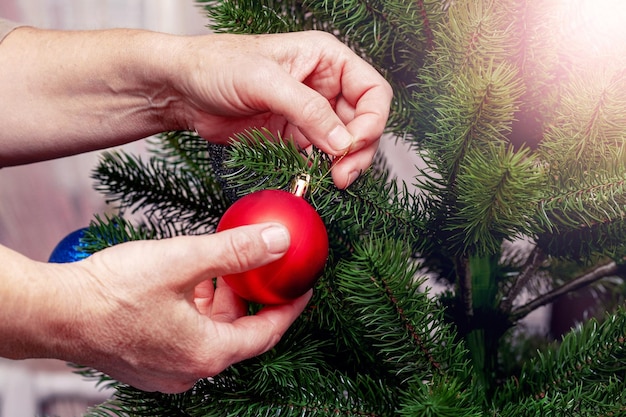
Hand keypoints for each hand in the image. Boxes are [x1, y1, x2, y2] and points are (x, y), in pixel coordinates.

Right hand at [18, 224, 308, 392]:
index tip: (302, 288)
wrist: (53, 313)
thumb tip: (278, 242)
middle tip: (257, 270)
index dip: (289, 308)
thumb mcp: (183, 262)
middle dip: (249, 299)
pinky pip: (186, 335)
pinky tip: (187, 282)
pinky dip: (196, 309)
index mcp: (207, 353)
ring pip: (211, 332)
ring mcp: (167, 369)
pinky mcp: (148, 361)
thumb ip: (235, 252)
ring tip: (218, 268)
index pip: (267, 333)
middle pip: (238, 333)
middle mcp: (190, 370)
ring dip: (219, 301)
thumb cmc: (112, 292)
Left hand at [167, 31, 392, 188]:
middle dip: (359, 149)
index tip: (352, 145)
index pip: (372, 91)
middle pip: (364, 122)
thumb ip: (308, 110)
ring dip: (343, 164)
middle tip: (343, 174)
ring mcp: (309, 113)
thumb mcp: (265, 81)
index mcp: (326, 59)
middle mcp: (323, 85)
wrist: (181, 89)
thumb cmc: (216, 66)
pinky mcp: (293, 135)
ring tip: (332, 180)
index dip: (371, 121)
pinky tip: (312, 179)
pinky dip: (321, 171)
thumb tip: (344, 143)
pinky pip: (319, 157)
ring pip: (345, 143)